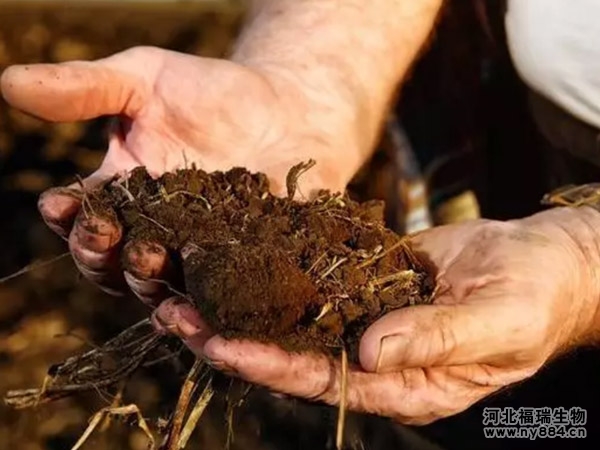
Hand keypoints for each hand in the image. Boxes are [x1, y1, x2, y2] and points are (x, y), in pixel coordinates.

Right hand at [1, 46, 352, 301]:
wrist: (289, 109)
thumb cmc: (214, 92)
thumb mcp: (146, 79)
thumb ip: (86, 88)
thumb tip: (8, 82)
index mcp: (122, 196)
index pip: (82, 218)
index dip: (68, 216)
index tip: (63, 205)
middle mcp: (154, 234)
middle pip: (113, 264)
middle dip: (101, 255)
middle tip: (105, 237)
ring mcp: (198, 257)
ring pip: (160, 286)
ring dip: (145, 279)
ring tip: (149, 258)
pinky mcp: (242, 269)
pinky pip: (220, 294)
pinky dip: (208, 299)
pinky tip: (205, 294)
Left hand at [195, 206, 599, 423]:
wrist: (544, 262)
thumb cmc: (535, 297)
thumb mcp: (498, 321)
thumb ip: (437, 339)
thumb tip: (371, 351)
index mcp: (407, 383)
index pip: (325, 381)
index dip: (270, 364)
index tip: (219, 345)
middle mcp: (377, 358)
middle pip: (293, 353)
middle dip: (234, 336)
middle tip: (174, 315)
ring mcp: (369, 320)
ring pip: (294, 317)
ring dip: (242, 302)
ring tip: (185, 286)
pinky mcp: (369, 285)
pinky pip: (316, 281)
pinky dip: (276, 271)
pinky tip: (238, 255)